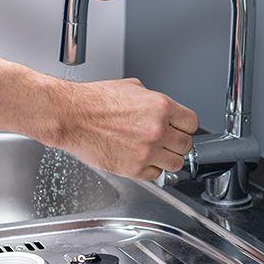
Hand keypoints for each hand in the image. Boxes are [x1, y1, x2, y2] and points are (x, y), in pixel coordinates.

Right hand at [46, 77, 196, 180]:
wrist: (71, 116)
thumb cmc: (94, 101)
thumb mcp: (132, 88)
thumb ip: (153, 102)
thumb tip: (163, 112)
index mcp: (161, 107)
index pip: (192, 123)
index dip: (185, 127)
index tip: (180, 129)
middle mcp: (157, 130)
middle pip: (186, 146)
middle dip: (177, 143)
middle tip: (166, 141)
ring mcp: (147, 151)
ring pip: (175, 164)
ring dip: (167, 159)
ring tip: (153, 152)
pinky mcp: (133, 169)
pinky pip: (155, 175)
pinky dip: (149, 169)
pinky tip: (139, 158)